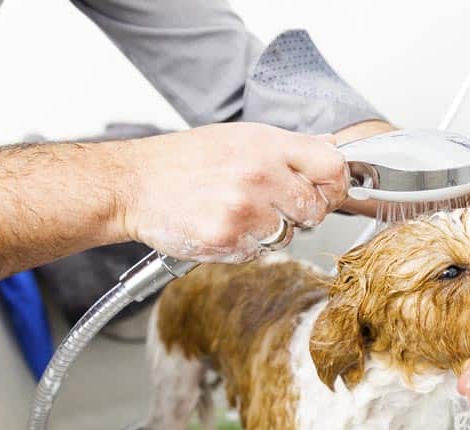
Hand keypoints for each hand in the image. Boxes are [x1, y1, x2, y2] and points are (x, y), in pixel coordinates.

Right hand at [124, 123, 348, 262]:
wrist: (136, 184)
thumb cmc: (185, 160)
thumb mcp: (240, 137)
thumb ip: (288, 146)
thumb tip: (331, 148)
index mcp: (267, 146)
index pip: (332, 166)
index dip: (334, 182)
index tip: (325, 188)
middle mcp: (260, 176)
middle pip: (316, 208)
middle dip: (300, 211)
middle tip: (271, 203)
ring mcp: (244, 211)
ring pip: (289, 235)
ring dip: (271, 231)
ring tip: (239, 212)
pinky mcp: (228, 240)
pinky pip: (259, 252)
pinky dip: (246, 245)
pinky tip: (224, 225)